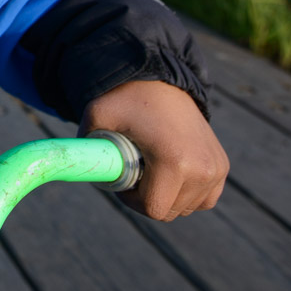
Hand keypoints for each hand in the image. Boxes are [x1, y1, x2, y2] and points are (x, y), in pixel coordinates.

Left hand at [82, 80, 227, 220]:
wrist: (160, 78)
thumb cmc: (126, 99)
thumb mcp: (97, 117)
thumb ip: (82, 145)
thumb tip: (68, 169)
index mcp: (174, 161)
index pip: (153, 209)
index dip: (131, 201)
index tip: (124, 180)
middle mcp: (201, 168)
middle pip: (169, 211)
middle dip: (148, 198)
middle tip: (136, 171)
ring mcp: (215, 168)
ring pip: (187, 207)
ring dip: (167, 195)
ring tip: (153, 167)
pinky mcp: (221, 166)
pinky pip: (204, 198)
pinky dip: (187, 192)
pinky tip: (172, 172)